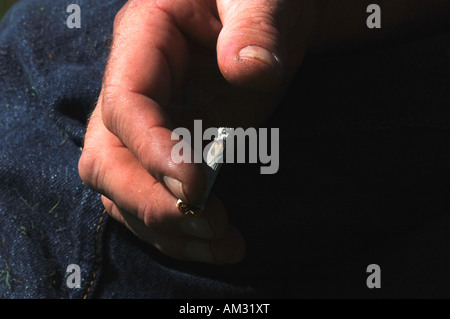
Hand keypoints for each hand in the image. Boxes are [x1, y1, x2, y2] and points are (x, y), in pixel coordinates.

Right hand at [78, 0, 315, 263]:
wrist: (271, 17)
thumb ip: (255, 27)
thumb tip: (249, 73)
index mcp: (145, 40)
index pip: (126, 105)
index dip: (153, 151)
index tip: (198, 185)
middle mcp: (135, 89)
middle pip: (108, 160)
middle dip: (151, 202)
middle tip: (209, 223)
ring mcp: (150, 126)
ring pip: (125, 191)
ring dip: (167, 229)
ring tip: (223, 244)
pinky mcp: (170, 152)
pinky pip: (154, 199)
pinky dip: (180, 231)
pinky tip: (219, 243)